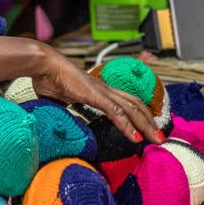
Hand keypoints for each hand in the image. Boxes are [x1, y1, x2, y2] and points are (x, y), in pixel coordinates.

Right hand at [30, 46, 162, 143]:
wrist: (43, 65)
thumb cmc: (48, 79)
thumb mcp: (60, 100)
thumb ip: (67, 108)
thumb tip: (63, 119)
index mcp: (99, 91)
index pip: (126, 102)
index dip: (139, 115)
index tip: (146, 129)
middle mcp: (105, 90)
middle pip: (135, 105)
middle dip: (150, 122)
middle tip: (160, 137)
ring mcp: (102, 92)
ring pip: (131, 109)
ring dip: (146, 125)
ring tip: (156, 139)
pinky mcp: (95, 95)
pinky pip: (116, 112)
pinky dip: (128, 125)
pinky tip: (135, 137)